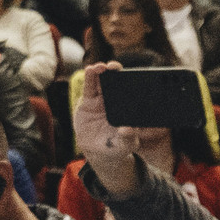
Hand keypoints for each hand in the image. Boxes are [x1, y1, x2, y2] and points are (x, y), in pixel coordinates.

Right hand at [68, 63, 139, 197]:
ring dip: (100, 72)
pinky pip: (89, 87)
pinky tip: (90, 70)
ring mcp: (101, 100)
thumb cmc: (117, 148)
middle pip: (116, 82)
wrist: (97, 151)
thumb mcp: (125, 145)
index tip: (131, 76)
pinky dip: (89, 78)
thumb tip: (128, 130)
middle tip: (114, 67)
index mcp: (127, 108)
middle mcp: (115, 101)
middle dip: (115, 72)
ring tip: (99, 67)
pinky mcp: (88, 101)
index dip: (130, 81)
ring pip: (101, 82)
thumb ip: (128, 138)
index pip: (130, 91)